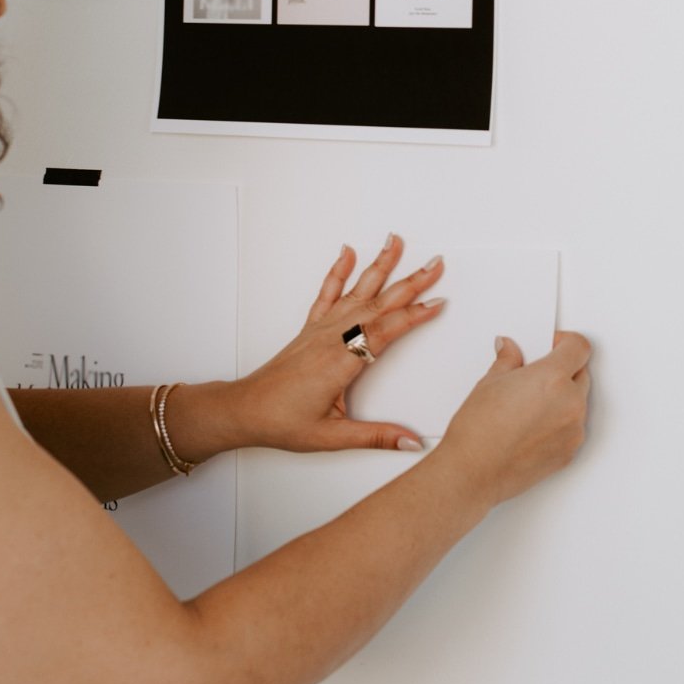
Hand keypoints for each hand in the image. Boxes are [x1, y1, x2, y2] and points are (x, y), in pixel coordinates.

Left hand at [232, 235, 445, 453]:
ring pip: (357, 292)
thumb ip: (375, 436)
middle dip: (410, 282)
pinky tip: (347, 252)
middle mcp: (331, 338)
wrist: (246, 409)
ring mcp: (321, 329)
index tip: (438, 302)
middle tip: (435, 263)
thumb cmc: (283, 421)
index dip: (414, 316)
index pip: (385, 332)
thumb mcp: (332, 437)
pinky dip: (339, 271)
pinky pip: (328, 293)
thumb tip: (411, 441)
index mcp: (340, 362)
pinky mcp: (310, 328)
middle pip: (378, 304)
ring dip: (380, 266)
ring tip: (396, 241)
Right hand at [439, 330, 591, 507]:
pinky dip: (559, 423)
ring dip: (562, 398)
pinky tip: (532, 426)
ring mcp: (573, 431)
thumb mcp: (490, 383)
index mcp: (552, 378)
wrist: (473, 471)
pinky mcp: (569, 452)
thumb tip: (510, 349)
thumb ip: (509, 360)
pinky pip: (573, 428)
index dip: (566, 342)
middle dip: (563, 370)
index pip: (579, 347)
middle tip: (535, 376)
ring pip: (578, 402)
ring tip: (529, 405)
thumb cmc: (478, 430)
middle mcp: (570, 403)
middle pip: (581, 374)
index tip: (553, 345)